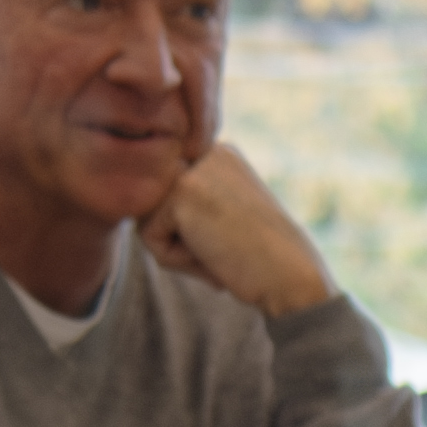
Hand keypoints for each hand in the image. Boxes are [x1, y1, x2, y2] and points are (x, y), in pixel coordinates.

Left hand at [143, 138, 334, 316]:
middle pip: (152, 204)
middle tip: (224, 251)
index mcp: (218, 153)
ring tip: (219, 253)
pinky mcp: (182, 193)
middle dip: (178, 239)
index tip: (230, 240)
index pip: (167, 195)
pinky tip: (214, 257)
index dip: (189, 231)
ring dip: (176, 250)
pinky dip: (177, 260)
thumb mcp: (223, 216)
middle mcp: (205, 150)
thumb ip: (187, 203)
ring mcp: (193, 168)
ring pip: (147, 220)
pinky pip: (149, 238)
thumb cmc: (260, 258)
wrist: (291, 275)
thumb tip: (135, 205)